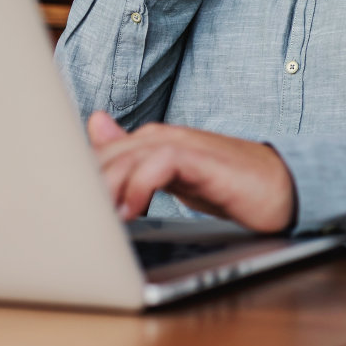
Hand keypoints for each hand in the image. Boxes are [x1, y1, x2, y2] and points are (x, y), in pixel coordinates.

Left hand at [87, 112, 296, 230]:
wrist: (282, 187)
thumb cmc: (227, 184)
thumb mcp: (172, 177)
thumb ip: (134, 158)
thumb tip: (95, 124)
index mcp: (151, 142)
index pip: (98, 156)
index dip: (76, 182)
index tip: (64, 213)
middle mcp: (164, 137)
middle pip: (106, 155)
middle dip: (84, 187)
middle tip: (71, 221)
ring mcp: (184, 145)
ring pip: (129, 156)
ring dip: (108, 188)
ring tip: (98, 220)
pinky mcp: (203, 160)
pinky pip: (161, 163)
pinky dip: (141, 186)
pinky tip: (133, 211)